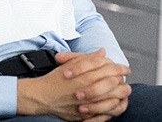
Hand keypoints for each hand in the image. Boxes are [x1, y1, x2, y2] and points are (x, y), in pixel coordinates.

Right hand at [16, 49, 130, 120]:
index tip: (124, 67)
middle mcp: (88, 90)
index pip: (108, 69)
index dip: (119, 67)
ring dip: (121, 94)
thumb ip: (87, 58)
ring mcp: (88, 104)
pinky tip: (116, 102)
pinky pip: (107, 114)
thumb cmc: (55, 79)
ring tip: (124, 90)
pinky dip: (114, 108)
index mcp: (84, 75)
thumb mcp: (70, 64)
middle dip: (122, 80)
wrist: (43, 96)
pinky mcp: (87, 115)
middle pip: (114, 84)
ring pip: (114, 99)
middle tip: (125, 78)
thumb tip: (102, 52)